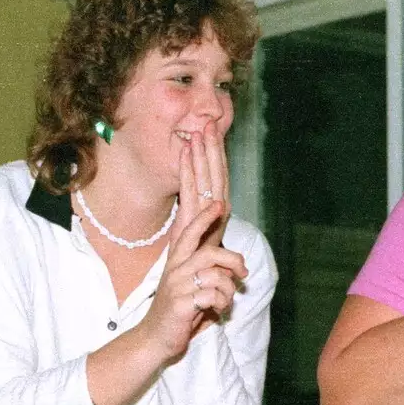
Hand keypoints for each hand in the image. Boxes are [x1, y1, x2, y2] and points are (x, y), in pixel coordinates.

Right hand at [142, 198, 248, 360]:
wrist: (155, 338)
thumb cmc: (178, 312)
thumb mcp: (192, 286)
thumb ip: (210, 272)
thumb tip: (236, 266)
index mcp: (176, 262)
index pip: (189, 233)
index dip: (204, 217)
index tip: (219, 204)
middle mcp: (175, 270)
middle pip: (211, 253)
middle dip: (234, 261)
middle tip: (243, 274)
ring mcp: (177, 287)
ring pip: (216, 276)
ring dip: (228, 291)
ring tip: (225, 302)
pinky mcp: (181, 305)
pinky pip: (212, 297)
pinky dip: (221, 305)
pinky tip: (217, 312)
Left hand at [178, 119, 228, 248]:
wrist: (199, 282)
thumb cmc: (197, 255)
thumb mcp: (198, 227)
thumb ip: (198, 208)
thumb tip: (192, 186)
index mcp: (219, 207)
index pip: (219, 174)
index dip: (216, 152)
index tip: (213, 130)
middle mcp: (218, 208)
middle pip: (217, 171)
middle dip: (213, 147)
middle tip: (209, 123)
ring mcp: (208, 214)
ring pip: (207, 178)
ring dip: (202, 154)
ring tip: (198, 133)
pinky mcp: (195, 221)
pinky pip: (191, 190)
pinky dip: (187, 170)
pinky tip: (184, 154)